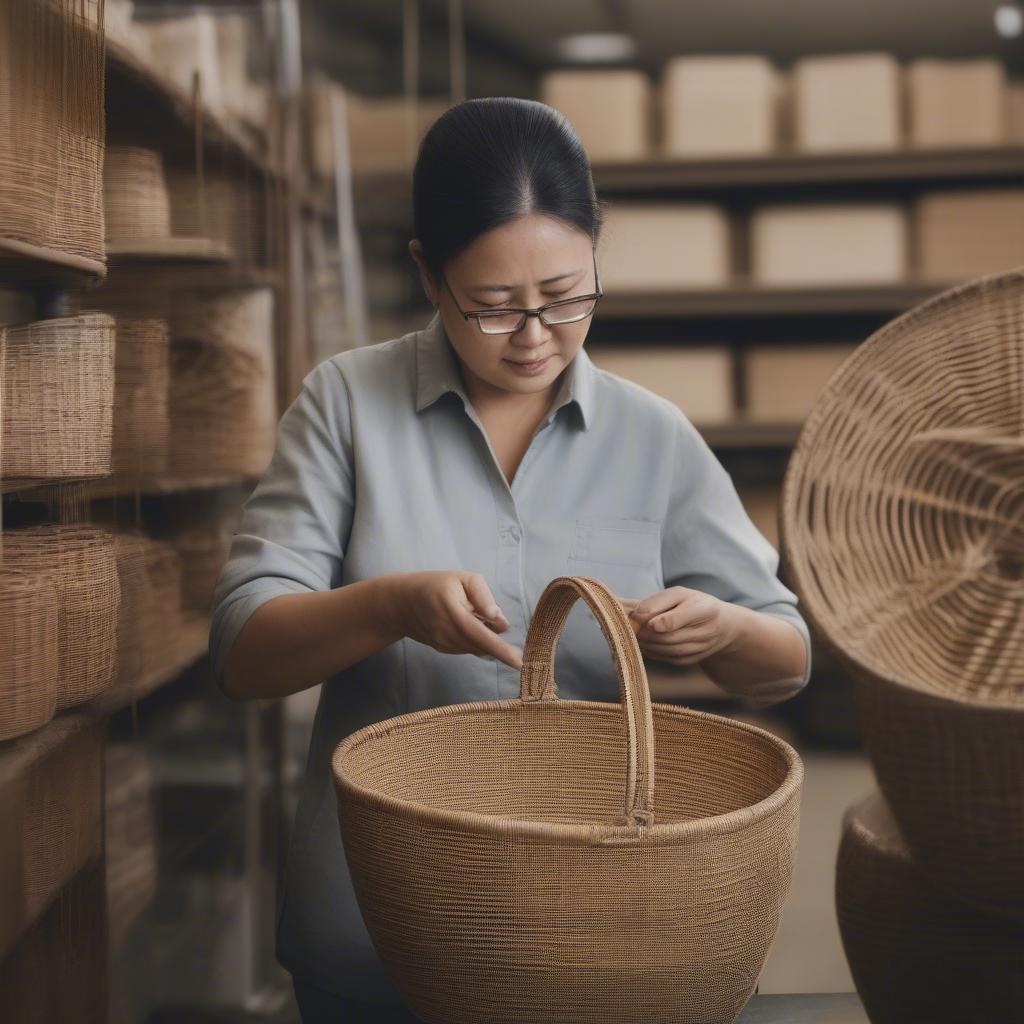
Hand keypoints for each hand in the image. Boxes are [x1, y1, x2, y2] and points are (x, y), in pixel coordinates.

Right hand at [390, 571, 522, 668]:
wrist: (402, 602)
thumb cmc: (436, 585)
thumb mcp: (462, 578)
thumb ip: (483, 596)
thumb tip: (499, 620)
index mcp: (452, 610)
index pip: (479, 633)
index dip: (500, 649)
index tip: (518, 661)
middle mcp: (445, 631)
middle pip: (480, 645)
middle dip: (500, 648)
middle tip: (515, 646)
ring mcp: (442, 643)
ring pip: (475, 649)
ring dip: (487, 642)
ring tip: (482, 621)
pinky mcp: (442, 649)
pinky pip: (467, 649)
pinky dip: (477, 643)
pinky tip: (472, 628)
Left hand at [618, 586, 739, 667]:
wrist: (721, 625)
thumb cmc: (692, 604)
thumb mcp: (679, 594)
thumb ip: (658, 601)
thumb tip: (636, 615)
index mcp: (704, 609)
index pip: (680, 619)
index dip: (660, 622)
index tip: (644, 621)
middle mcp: (706, 631)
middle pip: (670, 637)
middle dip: (647, 634)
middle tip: (630, 628)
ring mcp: (701, 649)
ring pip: (669, 650)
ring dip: (647, 644)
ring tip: (633, 635)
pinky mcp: (693, 660)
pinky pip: (669, 658)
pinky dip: (653, 652)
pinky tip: (643, 643)